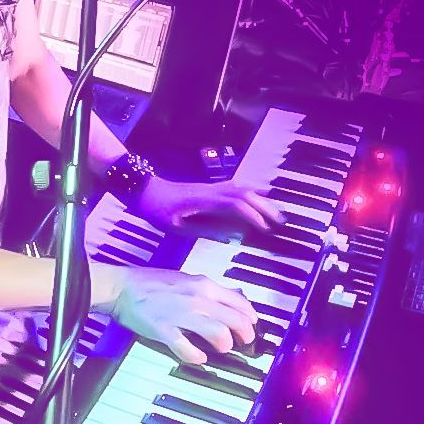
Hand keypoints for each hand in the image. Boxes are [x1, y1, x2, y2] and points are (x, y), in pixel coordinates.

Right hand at [111, 266, 259, 364]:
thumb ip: (208, 290)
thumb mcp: (186, 279)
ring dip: (224, 345)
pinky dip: (197, 357)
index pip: (241, 303)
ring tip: (218, 348)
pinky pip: (189, 350)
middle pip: (237, 320)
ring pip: (220, 334)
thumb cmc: (150, 283)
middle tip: (242, 343)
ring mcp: (182, 315)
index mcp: (204, 285)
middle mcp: (198, 299)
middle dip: (245, 336)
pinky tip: (198, 356)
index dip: (251, 319)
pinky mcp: (165, 331)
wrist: (121, 286)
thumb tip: (231, 299)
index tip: (250, 327)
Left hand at [127, 178, 285, 236]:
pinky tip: (258, 198)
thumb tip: (230, 236)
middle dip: (265, 207)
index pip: (236, 205)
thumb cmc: (157, 210)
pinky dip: (250, 193)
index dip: (252, 216)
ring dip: (260, 200)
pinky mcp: (209, 188)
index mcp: (204, 200)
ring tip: (275, 212)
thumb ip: (204, 230)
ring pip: (242, 188)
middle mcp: (212, 190)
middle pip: (245, 194)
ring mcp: (211, 187)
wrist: (143, 189)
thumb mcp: (177, 227)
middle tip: (281, 221)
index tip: (265, 229)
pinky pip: (235, 188)